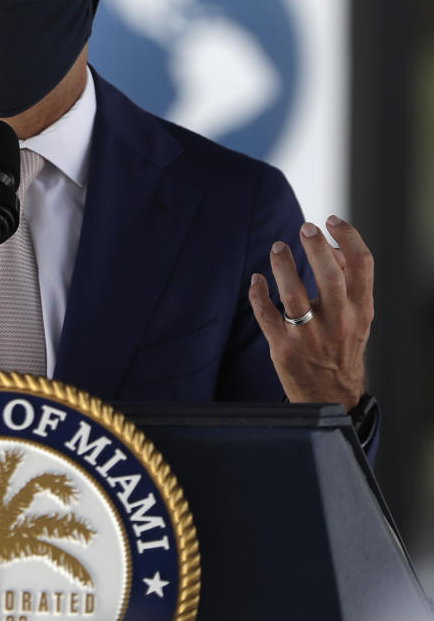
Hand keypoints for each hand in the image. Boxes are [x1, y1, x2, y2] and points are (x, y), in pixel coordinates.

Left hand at [248, 215, 373, 410]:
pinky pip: (266, 315)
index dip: (349, 237)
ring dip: (283, 266)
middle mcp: (338, 323)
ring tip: (278, 247)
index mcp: (360, 311)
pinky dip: (258, 293)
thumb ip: (348, 281)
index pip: (363, 266)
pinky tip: (257, 280)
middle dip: (316, 248)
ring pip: (293, 295)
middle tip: (305, 228)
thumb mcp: (357, 317)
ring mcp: (310, 337)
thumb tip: (331, 245)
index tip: (332, 220)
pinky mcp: (284, 348)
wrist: (331, 399)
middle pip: (330, 277)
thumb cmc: (342, 348)